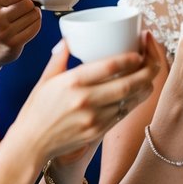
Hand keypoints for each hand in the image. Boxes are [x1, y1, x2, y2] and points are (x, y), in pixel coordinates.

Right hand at [0, 0, 41, 71]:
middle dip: (28, 3)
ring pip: (34, 14)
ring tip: (25, 17)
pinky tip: (27, 25)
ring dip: (33, 14)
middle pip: (27, 2)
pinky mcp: (14, 45)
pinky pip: (35, 27)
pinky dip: (35, 24)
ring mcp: (4, 33)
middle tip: (24, 8)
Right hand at [11, 33, 160, 165]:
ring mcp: (94, 118)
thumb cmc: (36, 110)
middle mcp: (86, 100)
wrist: (30, 144)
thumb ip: (59, 57)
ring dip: (145, 86)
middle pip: (129, 83)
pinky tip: (137, 92)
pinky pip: (123, 114)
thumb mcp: (45, 79)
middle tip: (152, 60)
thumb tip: (69, 38)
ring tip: (149, 74)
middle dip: (147, 70)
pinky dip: (133, 101)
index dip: (131, 57)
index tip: (139, 50)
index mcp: (72, 82)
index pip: (111, 66)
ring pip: (131, 100)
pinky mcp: (98, 132)